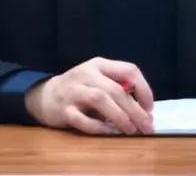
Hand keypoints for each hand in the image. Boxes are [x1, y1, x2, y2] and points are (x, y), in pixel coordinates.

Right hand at [24, 57, 153, 133]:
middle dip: (135, 110)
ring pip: (100, 100)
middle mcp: (86, 74)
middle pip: (116, 90)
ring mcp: (73, 91)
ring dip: (120, 117)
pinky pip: (82, 119)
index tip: (149, 108)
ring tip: (131, 130)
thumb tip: (145, 110)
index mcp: (99, 64)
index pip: (129, 70)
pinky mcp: (64, 110)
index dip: (144, 89)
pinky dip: (98, 127)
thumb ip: (119, 88)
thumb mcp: (98, 79)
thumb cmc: (79, 89)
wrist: (45, 95)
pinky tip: (108, 132)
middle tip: (147, 127)